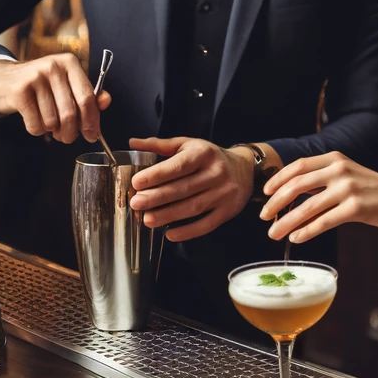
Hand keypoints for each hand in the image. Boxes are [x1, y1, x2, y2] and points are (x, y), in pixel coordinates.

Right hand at [0, 53, 109, 142]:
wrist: (1, 79)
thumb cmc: (40, 85)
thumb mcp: (65, 84)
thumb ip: (86, 94)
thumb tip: (106, 101)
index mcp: (69, 63)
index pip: (87, 97)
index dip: (92, 120)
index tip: (92, 135)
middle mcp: (53, 66)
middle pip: (71, 112)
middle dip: (72, 132)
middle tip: (68, 138)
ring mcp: (35, 77)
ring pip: (53, 121)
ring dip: (52, 131)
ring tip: (48, 124)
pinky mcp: (19, 91)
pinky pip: (36, 124)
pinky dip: (37, 130)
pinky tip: (34, 121)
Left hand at [127, 137, 255, 241]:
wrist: (245, 168)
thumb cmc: (209, 156)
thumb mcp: (188, 144)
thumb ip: (161, 145)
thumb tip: (133, 143)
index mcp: (204, 153)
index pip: (180, 165)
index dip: (158, 174)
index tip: (137, 182)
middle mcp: (216, 172)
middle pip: (184, 188)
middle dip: (158, 197)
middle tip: (136, 203)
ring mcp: (224, 193)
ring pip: (193, 207)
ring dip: (169, 215)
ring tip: (147, 219)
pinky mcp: (228, 210)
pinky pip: (207, 224)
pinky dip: (188, 232)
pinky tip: (170, 234)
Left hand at [259, 151, 377, 243]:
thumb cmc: (377, 192)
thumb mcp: (350, 174)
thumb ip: (325, 179)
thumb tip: (293, 193)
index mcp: (336, 158)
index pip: (298, 166)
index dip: (278, 179)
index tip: (265, 193)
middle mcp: (340, 169)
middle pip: (297, 185)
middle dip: (276, 202)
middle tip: (264, 217)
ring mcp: (349, 188)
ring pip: (307, 207)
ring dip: (286, 222)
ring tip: (274, 233)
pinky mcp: (357, 208)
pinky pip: (323, 222)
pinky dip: (306, 231)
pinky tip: (296, 238)